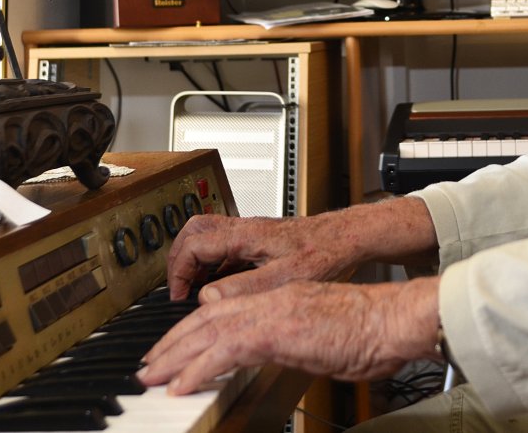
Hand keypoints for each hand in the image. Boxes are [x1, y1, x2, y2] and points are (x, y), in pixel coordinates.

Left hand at [138, 275, 441, 393]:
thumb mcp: (323, 335)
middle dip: (172, 344)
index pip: (224, 311)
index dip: (193, 332)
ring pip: (208, 331)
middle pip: (207, 318)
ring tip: (153, 378)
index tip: (174, 352)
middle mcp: (272, 300)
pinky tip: (182, 386)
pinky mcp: (278, 331)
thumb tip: (280, 355)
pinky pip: (225, 350)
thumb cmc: (372, 331)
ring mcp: (273, 312)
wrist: (394, 320)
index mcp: (281, 298)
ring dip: (175, 357)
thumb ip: (295, 340)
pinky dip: (198, 368)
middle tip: (149, 366)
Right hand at [166, 197, 437, 300]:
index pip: (191, 244)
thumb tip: (209, 297)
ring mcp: (251, 234)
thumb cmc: (326, 251)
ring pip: (207, 237)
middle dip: (178, 260)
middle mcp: (244, 230)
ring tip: (194, 291)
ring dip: (195, 262)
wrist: (349, 237)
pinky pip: (224, 247)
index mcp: (244, 235)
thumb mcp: (287, 277)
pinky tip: (222, 288)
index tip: (178, 296)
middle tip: (178, 289)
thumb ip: (246, 286)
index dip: (177, 271)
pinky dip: (213, 266)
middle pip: (192, 232)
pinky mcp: (260, 241)